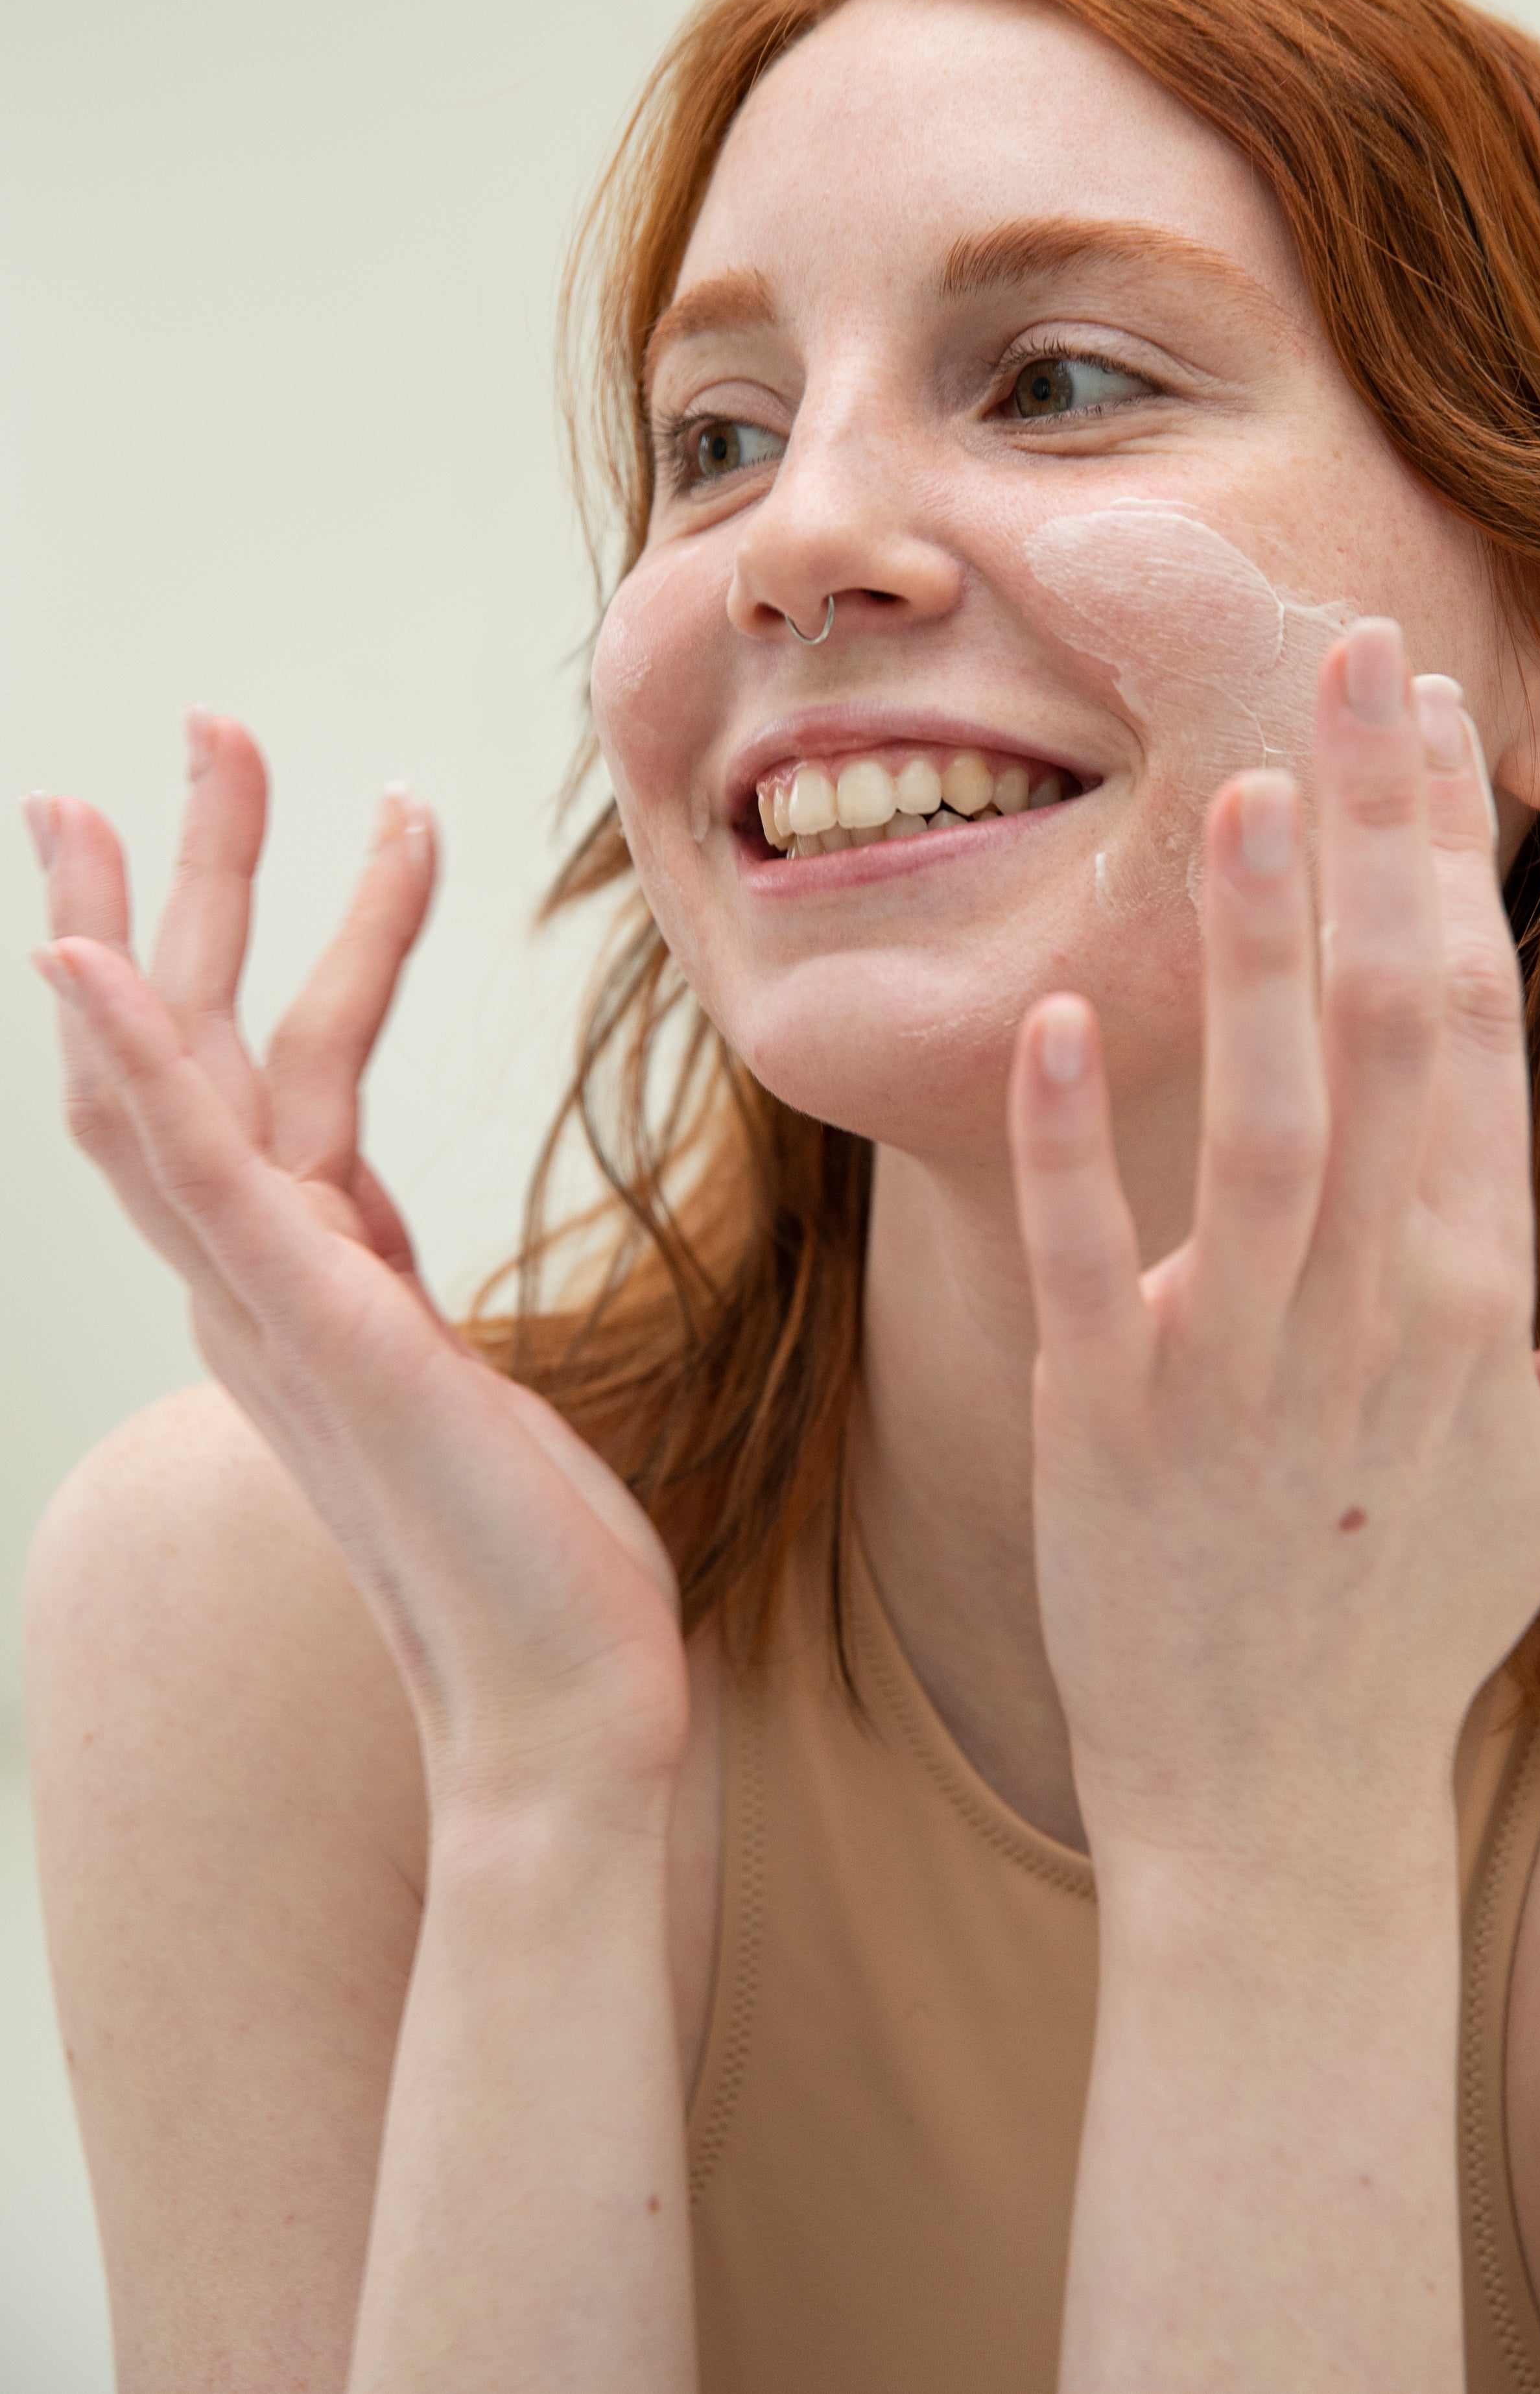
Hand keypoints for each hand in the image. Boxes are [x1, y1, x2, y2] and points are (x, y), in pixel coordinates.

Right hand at [27, 718, 689, 1819]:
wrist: (560, 1703)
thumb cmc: (530, 1557)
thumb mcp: (448, 1390)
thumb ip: (389, 1310)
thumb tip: (377, 1264)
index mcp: (292, 1288)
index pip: (227, 1082)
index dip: (206, 951)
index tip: (218, 829)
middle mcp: (255, 1290)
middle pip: (177, 1049)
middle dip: (179, 884)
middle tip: (193, 732)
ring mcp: (272, 1310)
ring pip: (179, 1076)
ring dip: (159, 916)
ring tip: (141, 778)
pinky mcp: (319, 1333)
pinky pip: (204, 1176)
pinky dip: (133, 1064)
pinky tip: (84, 964)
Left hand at [1007, 620, 1539, 1884]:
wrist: (1276, 1800)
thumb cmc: (1424, 1601)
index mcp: (1474, 1293)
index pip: (1477, 1029)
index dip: (1453, 862)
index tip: (1437, 718)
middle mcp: (1369, 1310)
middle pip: (1385, 1033)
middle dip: (1374, 838)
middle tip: (1354, 660)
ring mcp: (1235, 1365)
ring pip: (1254, 1123)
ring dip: (1249, 958)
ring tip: (1238, 788)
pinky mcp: (1103, 1419)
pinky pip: (1080, 1259)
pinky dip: (1070, 1143)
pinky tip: (1059, 1017)